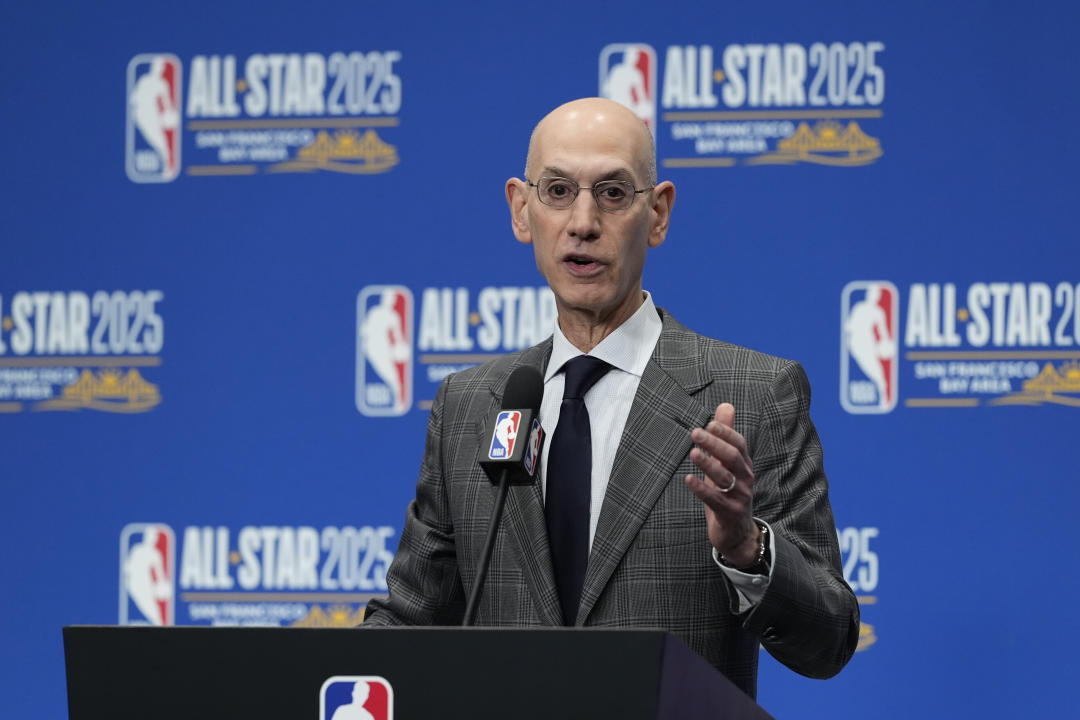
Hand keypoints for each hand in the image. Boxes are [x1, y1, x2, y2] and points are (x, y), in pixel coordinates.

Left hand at [685, 403, 759, 567]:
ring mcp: (739, 496)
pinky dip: (702, 489)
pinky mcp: (730, 513)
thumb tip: (725, 405)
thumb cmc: (729, 493)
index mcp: (744, 465)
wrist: (738, 532)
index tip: (709, 423)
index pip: (739, 444)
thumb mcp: (728, 464)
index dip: (726, 432)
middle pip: (733, 457)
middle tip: (696, 433)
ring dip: (708, 464)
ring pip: (725, 477)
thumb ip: (725, 435)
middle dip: (715, 444)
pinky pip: (716, 499)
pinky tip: (689, 479)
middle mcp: (745, 479)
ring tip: (693, 453)